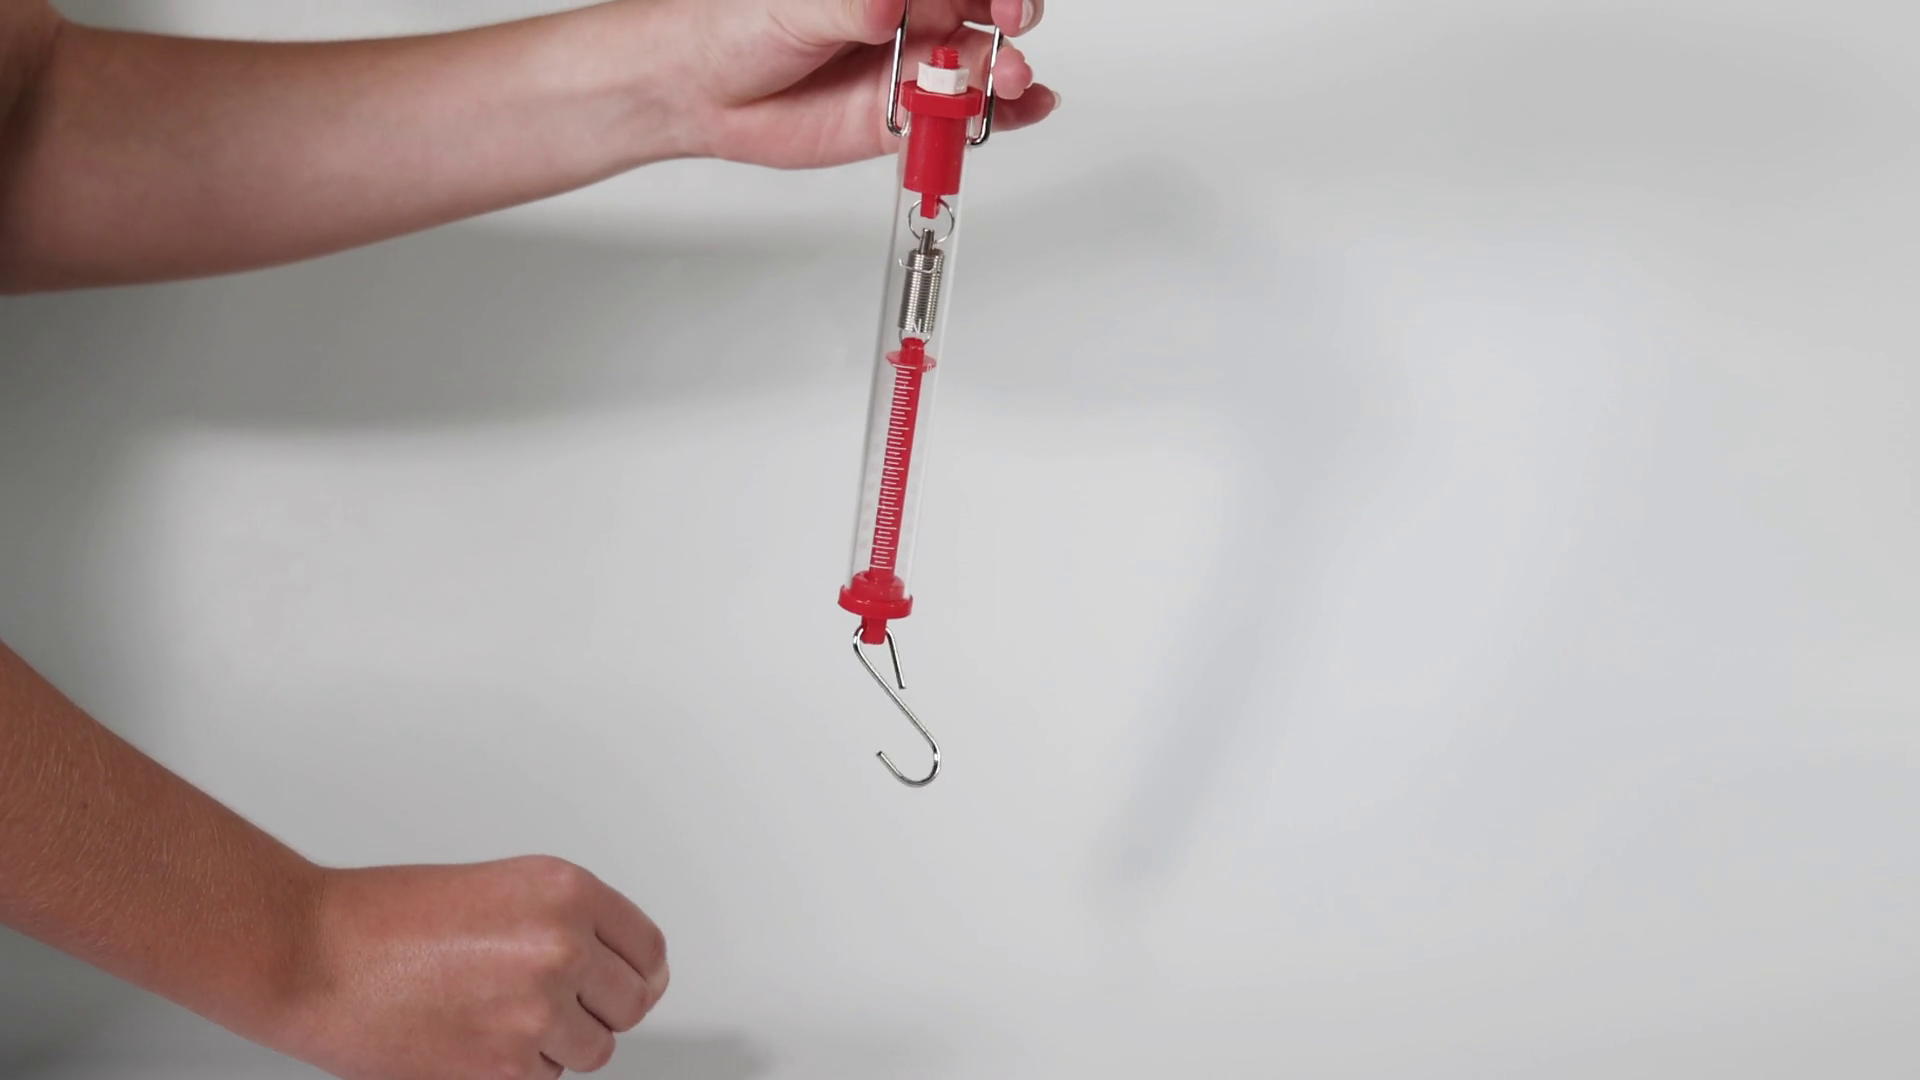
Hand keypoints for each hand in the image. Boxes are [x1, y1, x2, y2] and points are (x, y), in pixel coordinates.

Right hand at [276, 857, 668, 1079]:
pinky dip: (518, 1069)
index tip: (627, 982)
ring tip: (499, 1015)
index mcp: (567, 891)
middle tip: (552, 1002)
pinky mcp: (506, 1068)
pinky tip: (474, 1037)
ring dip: (558, 1043)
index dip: (637, 971)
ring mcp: (537, 1011)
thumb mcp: (502, 890)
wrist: (312, 955)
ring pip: (593, 1050)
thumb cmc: (385, 919)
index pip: (648, 950)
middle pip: (632, 1004)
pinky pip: (545, 1079)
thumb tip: (624, 969)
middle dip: (598, 1008)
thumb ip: (569, 922)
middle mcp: (562, 947)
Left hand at [651, 0, 1055, 167]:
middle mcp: (915, 19)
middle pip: (989, 13)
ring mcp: (914, 71)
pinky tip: (1025, 110)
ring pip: (982, 68)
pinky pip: (962, 120)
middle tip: (1010, 29)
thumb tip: (891, 3)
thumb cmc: (739, 27)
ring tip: (1008, 82)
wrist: (704, 90)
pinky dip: (1000, 118)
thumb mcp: (795, 7)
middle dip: (1012, 17)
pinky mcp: (906, 122)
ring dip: (1008, 73)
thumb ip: (850, 7)